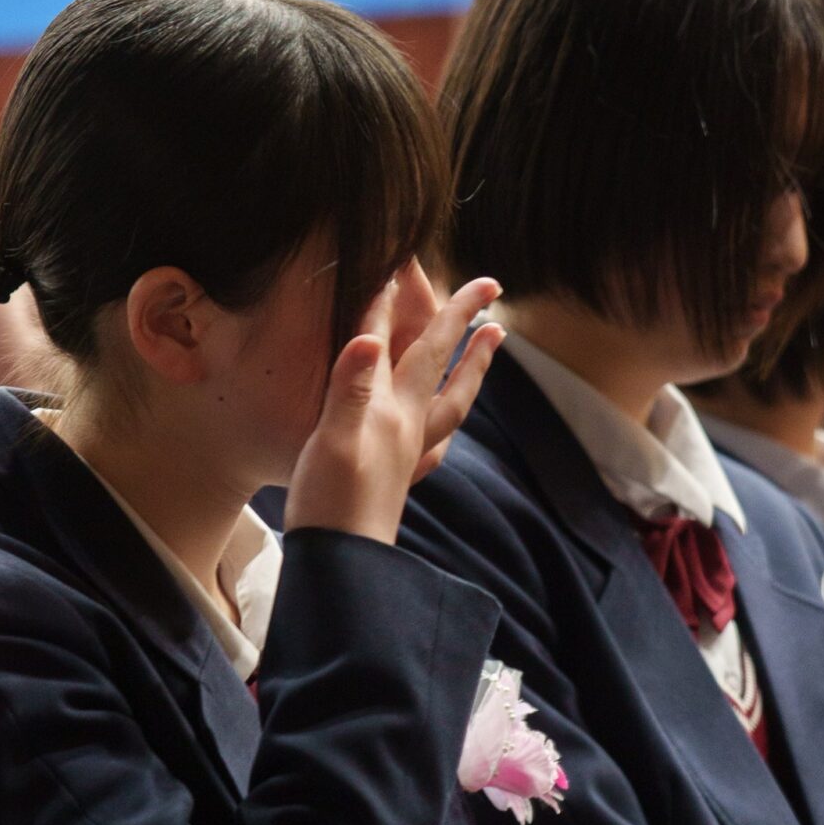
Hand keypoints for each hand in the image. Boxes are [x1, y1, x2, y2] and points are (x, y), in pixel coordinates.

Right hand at [285, 264, 503, 545]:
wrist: (342, 568)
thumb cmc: (331, 504)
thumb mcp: (333, 439)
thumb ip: (351, 386)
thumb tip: (370, 334)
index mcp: (391, 411)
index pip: (404, 343)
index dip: (404, 298)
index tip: (410, 256)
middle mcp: (406, 429)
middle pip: (442, 366)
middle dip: (463, 325)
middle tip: (492, 294)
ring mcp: (406, 456)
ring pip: (449, 402)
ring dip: (470, 369)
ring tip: (490, 346)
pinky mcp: (396, 480)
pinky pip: (434, 440)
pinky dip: (445, 421)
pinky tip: (445, 427)